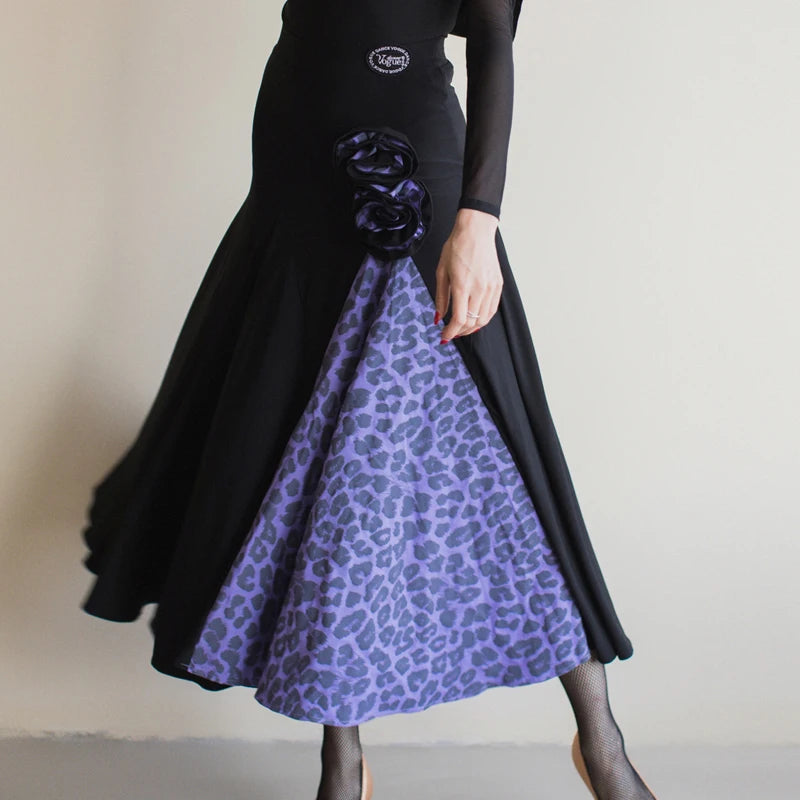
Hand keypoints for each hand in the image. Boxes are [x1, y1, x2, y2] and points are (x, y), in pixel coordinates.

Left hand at [434, 208, 503, 341]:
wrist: (476, 231)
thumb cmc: (456, 247)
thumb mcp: (441, 271)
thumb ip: (441, 297)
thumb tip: (438, 317)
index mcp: (462, 285)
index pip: (459, 319)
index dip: (451, 332)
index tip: (444, 336)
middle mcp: (479, 288)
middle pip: (472, 322)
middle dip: (460, 332)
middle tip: (451, 333)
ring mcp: (491, 287)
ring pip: (483, 319)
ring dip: (472, 327)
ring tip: (462, 328)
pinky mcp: (498, 285)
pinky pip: (492, 309)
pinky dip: (483, 318)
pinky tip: (474, 318)